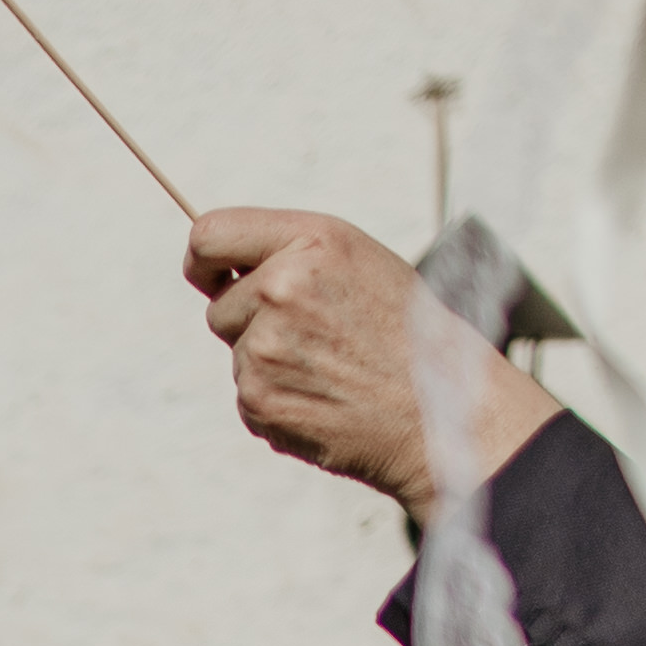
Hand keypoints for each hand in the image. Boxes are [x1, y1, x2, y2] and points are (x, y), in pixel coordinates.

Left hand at [186, 208, 557, 516]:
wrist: (442, 411)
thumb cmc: (405, 333)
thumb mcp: (358, 262)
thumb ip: (290, 254)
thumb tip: (217, 267)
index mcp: (312, 240)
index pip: (210, 234)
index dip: (203, 258)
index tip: (211, 274)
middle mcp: (282, 286)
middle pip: (220, 305)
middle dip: (251, 321)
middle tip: (314, 338)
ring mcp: (266, 345)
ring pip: (237, 352)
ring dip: (269, 363)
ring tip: (330, 370)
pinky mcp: (257, 397)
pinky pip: (248, 393)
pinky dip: (277, 400)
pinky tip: (324, 399)